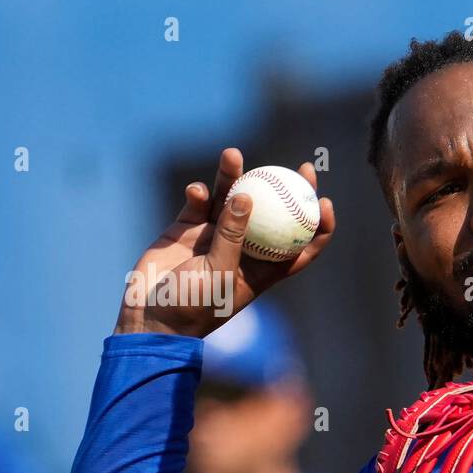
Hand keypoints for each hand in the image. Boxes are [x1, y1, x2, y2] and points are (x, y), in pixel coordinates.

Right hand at [114, 148, 335, 336]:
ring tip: (232, 155)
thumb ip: (232, 236)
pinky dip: (198, 194)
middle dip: (289, 189)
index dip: (318, 225)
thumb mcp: (218, 274)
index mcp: (264, 269)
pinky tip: (196, 191)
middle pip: (274, 214)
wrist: (150, 316)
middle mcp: (244, 250)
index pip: (302, 246)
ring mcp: (215, 237)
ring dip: (233, 177)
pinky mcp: (187, 229)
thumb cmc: (192, 307)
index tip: (323, 201)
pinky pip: (198, 204)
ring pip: (231, 200)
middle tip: (300, 166)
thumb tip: (246, 197)